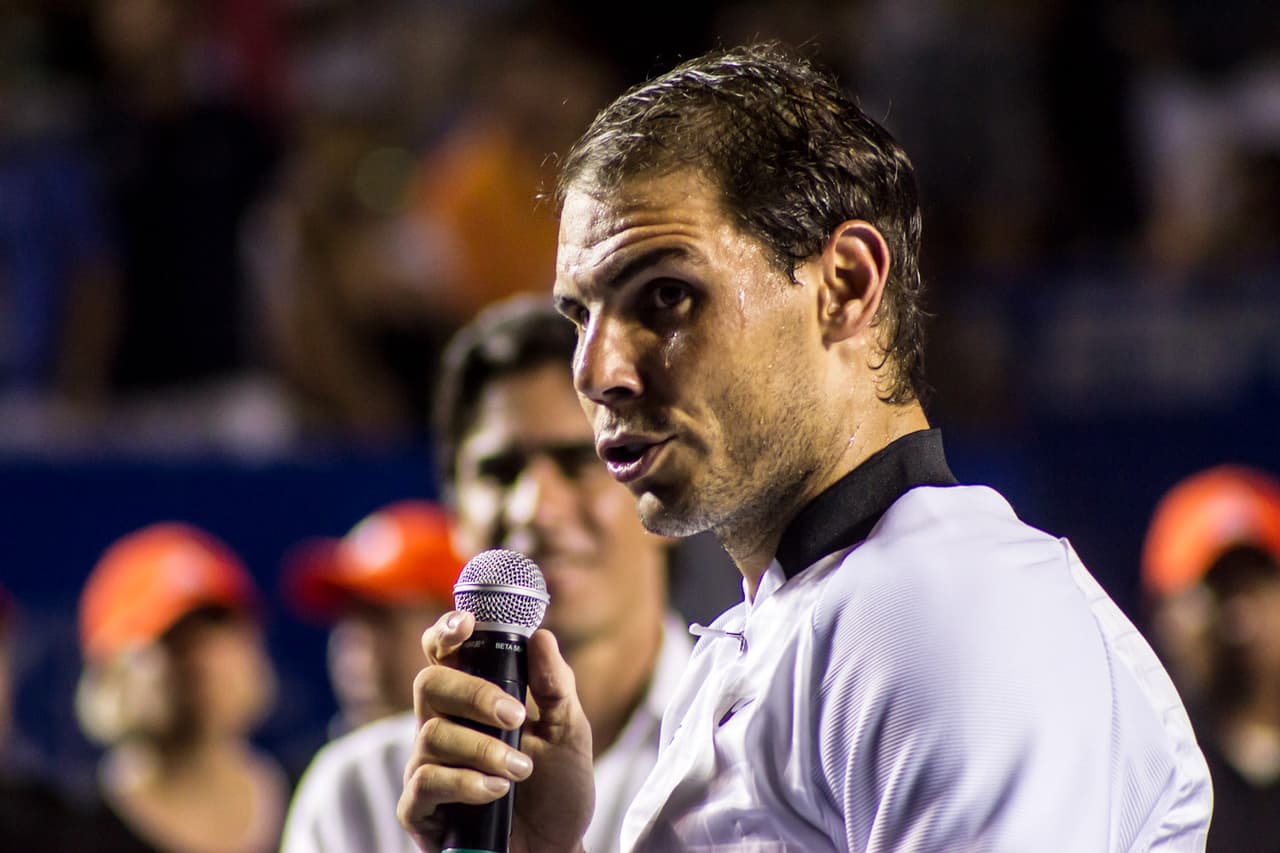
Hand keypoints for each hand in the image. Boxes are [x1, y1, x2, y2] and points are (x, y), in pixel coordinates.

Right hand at [398, 611, 594, 852]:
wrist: (556, 848)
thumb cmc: (557, 788)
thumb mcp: (570, 732)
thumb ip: (555, 687)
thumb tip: (542, 637)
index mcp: (473, 699)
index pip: (445, 654)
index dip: (446, 632)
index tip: (468, 624)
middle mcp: (443, 725)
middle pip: (430, 684)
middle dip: (475, 695)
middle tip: (515, 716)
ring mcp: (427, 766)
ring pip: (433, 735)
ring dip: (484, 750)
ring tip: (521, 771)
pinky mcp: (419, 808)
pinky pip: (426, 782)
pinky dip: (466, 783)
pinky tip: (496, 792)